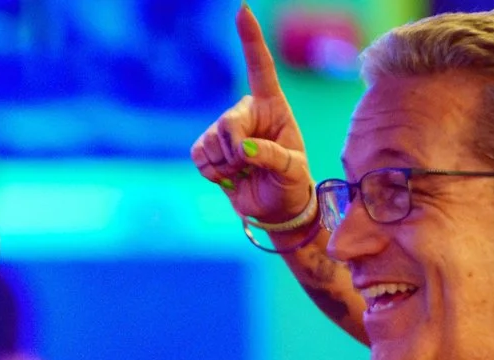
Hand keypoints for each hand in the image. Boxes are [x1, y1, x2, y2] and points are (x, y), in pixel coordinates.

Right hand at [190, 6, 317, 229]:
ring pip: (211, 142)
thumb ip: (273, 156)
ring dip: (227, 166)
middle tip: (250, 167)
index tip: (242, 10)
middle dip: (236, 151)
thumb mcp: (293, 169)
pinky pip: (200, 156)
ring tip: (244, 173)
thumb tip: (244, 149)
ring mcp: (225, 131)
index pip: (261, 68)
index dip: (250, 40)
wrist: (274, 207)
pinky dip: (213, 173)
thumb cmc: (291, 183)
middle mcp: (247, 113)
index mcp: (273, 106)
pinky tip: (228, 176)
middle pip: (228, 123)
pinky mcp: (208, 149)